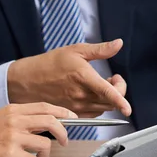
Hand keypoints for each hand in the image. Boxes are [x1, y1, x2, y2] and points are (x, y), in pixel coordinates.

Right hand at [0, 103, 75, 156]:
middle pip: (51, 122)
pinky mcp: (10, 152)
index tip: (71, 118)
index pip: (45, 107)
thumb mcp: (2, 118)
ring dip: (44, 156)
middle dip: (63, 133)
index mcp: (14, 110)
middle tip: (65, 142)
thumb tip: (46, 123)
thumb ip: (22, 119)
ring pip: (45, 145)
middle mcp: (15, 121)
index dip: (62, 112)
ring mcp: (13, 136)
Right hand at [7, 39, 131, 117]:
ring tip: (101, 84)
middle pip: (110, 102)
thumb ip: (100, 49)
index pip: (107, 93)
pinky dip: (99, 104)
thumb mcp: (75, 50)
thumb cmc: (50, 64)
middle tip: (113, 78)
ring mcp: (77, 106)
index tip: (128, 109)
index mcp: (83, 77)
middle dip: (118, 90)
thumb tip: (118, 44)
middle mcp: (81, 95)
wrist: (28, 81)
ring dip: (109, 98)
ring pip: (103, 108)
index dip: (121, 101)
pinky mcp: (74, 113)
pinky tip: (93, 93)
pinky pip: (94, 113)